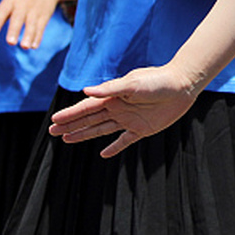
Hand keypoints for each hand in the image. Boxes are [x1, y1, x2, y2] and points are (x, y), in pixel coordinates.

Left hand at [0, 0, 69, 47]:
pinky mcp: (44, 16)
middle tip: (10, 42)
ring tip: (24, 46)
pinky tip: (34, 46)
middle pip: (18, 19)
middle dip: (14, 30)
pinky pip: (41, 28)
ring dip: (28, 36)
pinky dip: (38, 37)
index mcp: (11, 1)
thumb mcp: (9, 2)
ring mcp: (34, 11)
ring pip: (31, 25)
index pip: (2, 12)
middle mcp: (23, 6)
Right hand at [49, 64, 198, 156]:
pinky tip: (103, 154)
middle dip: (71, 125)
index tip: (53, 121)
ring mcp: (129, 120)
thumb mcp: (133, 84)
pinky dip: (114, 148)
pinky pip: (124, 141)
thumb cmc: (157, 80)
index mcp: (113, 97)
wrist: (182, 85)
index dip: (70, 115)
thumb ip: (110, 89)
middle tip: (52, 131)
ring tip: (67, 139)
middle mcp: (118, 108)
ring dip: (84, 134)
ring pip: (101, 130)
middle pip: (89, 120)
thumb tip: (86, 91)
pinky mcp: (142, 129)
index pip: (86, 107)